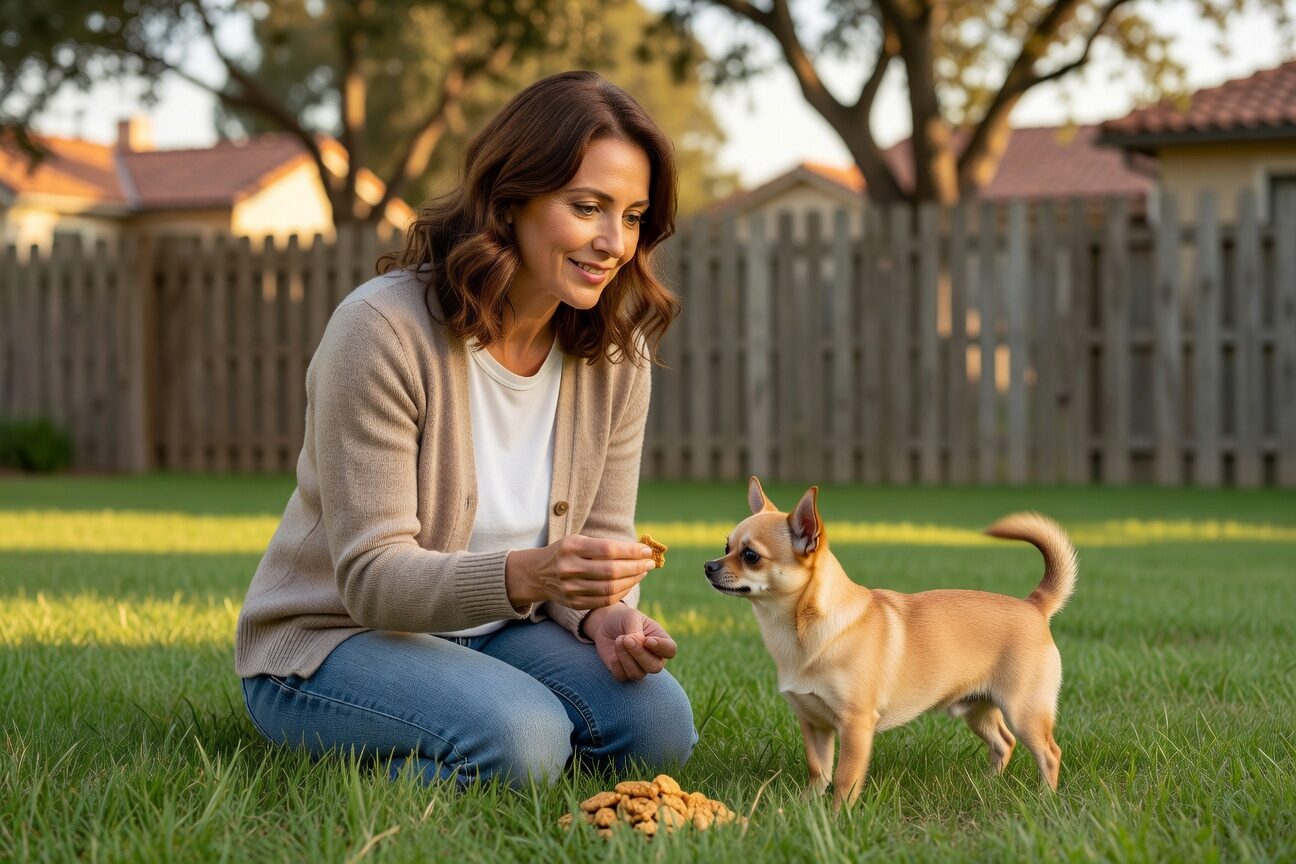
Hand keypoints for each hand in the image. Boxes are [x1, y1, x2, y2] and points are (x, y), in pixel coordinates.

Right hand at [505, 535, 656, 609]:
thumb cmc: (566, 553)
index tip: (646, 550)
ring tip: (643, 572)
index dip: (631, 551)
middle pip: (611, 571)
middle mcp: (569, 568)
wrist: (537, 574)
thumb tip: (639, 549)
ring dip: (632, 580)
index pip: (608, 549)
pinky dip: (622, 592)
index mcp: (571, 547)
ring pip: (610, 588)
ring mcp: (570, 588)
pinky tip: (630, 583)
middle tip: (650, 562)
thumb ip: (604, 545)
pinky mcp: (574, 603)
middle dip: (636, 567)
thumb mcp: (578, 541)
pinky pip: (604, 600)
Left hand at [584, 604, 677, 681]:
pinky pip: (622, 676)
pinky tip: (613, 653)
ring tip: (618, 640)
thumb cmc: (623, 618)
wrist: (604, 623)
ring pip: (638, 673)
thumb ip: (636, 631)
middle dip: (640, 654)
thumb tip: (638, 643)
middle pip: (655, 667)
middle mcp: (653, 657)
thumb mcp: (631, 617)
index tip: (646, 640)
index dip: (660, 647)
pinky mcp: (623, 673)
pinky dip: (616, 664)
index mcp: (661, 640)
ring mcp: (639, 667)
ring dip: (625, 657)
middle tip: (627, 640)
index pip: (670, 650)